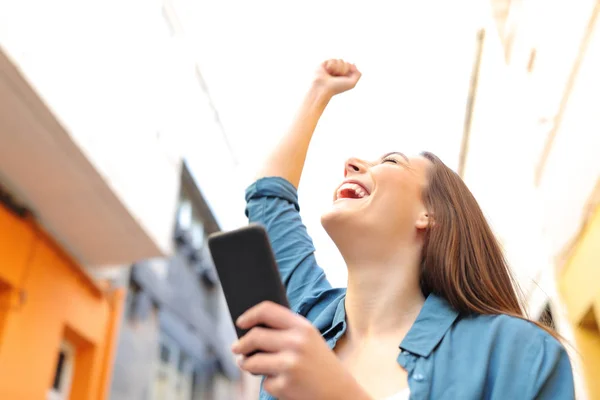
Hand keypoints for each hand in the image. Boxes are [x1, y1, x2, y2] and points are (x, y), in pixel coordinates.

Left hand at [232, 301, 369, 399]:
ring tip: (251, 366)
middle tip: (236, 348)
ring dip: (246, 364)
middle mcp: (296, 342)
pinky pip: (264, 382)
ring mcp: (290, 364)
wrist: (340, 394)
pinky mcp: (285, 385)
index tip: (240, 322)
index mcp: (302, 327)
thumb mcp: (309, 340)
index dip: (250, 315)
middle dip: (241, 344)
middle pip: (254, 336)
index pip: (267, 310)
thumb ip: (285, 331)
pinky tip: (284, 384)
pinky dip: (269, 384)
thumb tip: (249, 331)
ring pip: (251, 361)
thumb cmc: (320, 365)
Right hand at [313, 59, 361, 97]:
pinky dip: (331, 66)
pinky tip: (327, 71)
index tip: (344, 78)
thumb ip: (358, 74)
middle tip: (337, 77)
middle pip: (346, 63)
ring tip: (332, 75)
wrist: (323, 88)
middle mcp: (338, 71)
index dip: (349, 70)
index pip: (350, 66)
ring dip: (338, 69)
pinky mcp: (324, 64)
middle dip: (344, 70)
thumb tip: (353, 64)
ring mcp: (331, 67)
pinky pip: (333, 60)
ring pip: (340, 60)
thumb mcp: (352, 83)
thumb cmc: (337, 87)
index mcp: (344, 75)